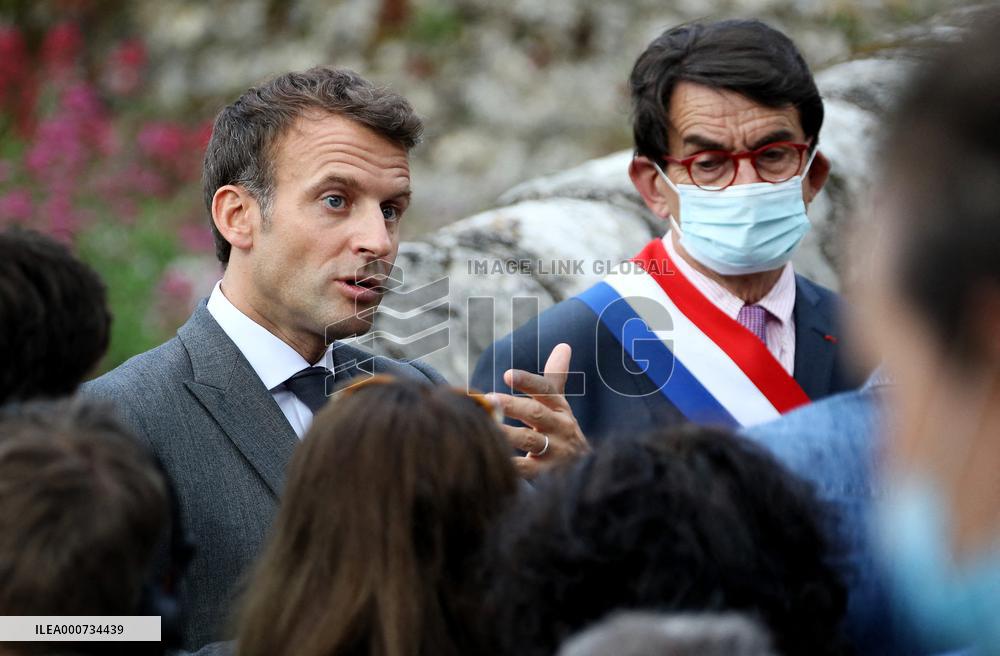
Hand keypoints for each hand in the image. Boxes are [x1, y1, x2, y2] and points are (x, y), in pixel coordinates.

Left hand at [487, 343, 589, 478]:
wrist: (585, 470)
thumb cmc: (562, 431)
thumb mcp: (560, 404)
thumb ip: (556, 377)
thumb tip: (564, 345)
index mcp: (560, 408)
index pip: (546, 390)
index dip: (528, 382)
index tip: (508, 375)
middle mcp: (560, 428)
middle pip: (536, 414)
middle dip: (512, 406)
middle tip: (488, 400)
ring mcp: (554, 452)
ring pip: (529, 441)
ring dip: (507, 434)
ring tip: (485, 427)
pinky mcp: (546, 474)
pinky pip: (526, 470)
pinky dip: (510, 466)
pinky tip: (493, 460)